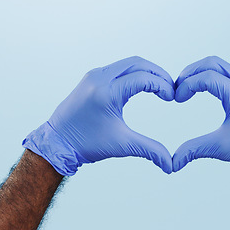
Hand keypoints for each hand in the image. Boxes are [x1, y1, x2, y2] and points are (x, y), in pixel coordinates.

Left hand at [23, 56, 174, 174]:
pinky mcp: (92, 77)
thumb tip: (171, 165)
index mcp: (106, 92)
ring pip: (128, 63)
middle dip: (158, 74)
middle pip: (138, 63)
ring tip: (160, 87)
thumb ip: (150, 150)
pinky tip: (143, 86)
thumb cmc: (87, 144)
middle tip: (171, 88)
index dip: (162, 86)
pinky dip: (134, 73)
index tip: (173, 98)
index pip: (143, 78)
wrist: (57, 142)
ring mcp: (94, 75)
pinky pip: (118, 68)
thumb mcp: (122, 145)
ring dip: (146, 72)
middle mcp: (99, 78)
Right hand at [172, 56, 229, 197]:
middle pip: (213, 63)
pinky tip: (204, 89)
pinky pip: (229, 73)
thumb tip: (172, 162)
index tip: (176, 99)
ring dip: (202, 73)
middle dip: (191, 72)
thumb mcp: (221, 149)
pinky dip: (212, 76)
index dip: (187, 85)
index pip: (207, 77)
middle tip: (177, 87)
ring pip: (221, 66)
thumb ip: (193, 150)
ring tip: (187, 88)